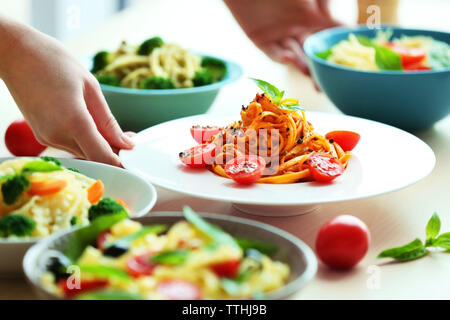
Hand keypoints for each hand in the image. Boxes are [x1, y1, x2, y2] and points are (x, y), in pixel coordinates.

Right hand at [0, 17, 133, 165]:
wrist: (15, 53)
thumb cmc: (53, 62)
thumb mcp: (90, 87)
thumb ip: (108, 121)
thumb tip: (126, 143)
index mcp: (74, 121)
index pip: (102, 157)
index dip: (120, 163)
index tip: (134, 160)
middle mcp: (58, 135)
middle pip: (94, 157)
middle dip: (114, 153)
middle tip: (128, 139)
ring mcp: (47, 137)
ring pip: (83, 153)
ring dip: (99, 147)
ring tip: (111, 129)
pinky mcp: (42, 136)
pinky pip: (71, 146)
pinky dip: (85, 141)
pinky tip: (91, 126)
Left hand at [225, 0, 340, 74]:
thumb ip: (323, 1)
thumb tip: (332, 18)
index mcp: (309, 15)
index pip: (328, 33)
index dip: (338, 43)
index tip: (350, 56)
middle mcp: (296, 27)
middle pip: (311, 52)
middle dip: (320, 67)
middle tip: (329, 79)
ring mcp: (278, 34)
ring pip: (293, 55)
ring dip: (302, 66)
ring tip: (310, 74)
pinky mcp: (260, 38)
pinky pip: (272, 52)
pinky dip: (280, 57)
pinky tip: (288, 57)